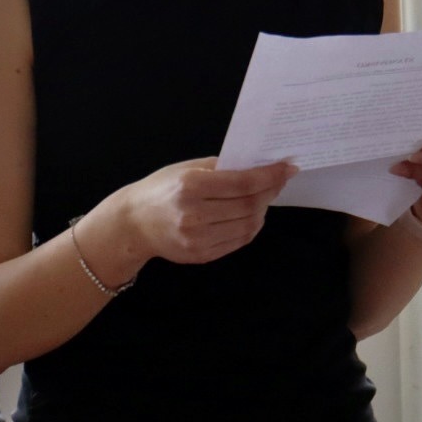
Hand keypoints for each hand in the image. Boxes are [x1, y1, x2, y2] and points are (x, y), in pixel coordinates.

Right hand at [118, 157, 296, 264]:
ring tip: (265, 197)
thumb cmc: (161, 189)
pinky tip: (252, 215)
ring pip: (248, 226)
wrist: (133, 223)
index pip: (244, 183)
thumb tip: (258, 166)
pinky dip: (251, 227)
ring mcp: (198, 239)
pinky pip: (238, 241)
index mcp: (191, 186)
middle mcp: (194, 214)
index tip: (288, 167)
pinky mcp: (201, 255)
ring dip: (263, 210)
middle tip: (279, 180)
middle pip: (250, 205)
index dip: (271, 175)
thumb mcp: (186, 168)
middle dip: (271, 191)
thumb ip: (221, 168)